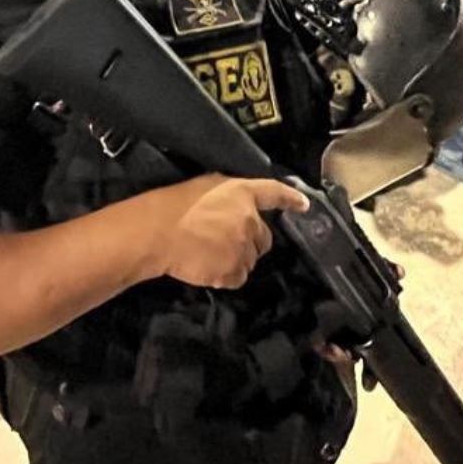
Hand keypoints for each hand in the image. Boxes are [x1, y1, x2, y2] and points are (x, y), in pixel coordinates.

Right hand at [150, 174, 308, 289]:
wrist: (158, 232)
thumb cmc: (175, 204)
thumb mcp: (205, 186)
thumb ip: (229, 194)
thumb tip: (237, 203)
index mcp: (243, 193)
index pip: (274, 193)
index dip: (291, 199)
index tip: (304, 205)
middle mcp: (250, 220)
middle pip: (264, 238)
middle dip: (251, 241)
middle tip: (225, 240)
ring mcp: (244, 248)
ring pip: (250, 260)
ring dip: (237, 259)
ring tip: (210, 254)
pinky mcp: (233, 271)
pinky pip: (237, 277)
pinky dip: (226, 276)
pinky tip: (207, 267)